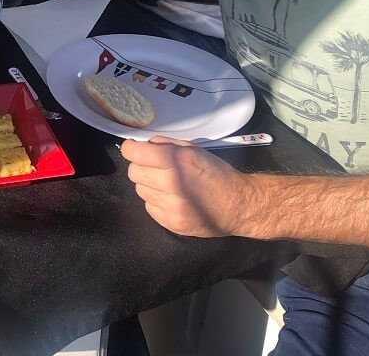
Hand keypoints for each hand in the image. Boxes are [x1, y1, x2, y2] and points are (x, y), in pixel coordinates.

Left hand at [121, 136, 250, 237]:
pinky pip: (149, 207)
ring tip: (167, 184)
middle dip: (141, 167)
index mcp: (177, 161)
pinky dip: (156, 201)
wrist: (238, 205)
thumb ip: (166, 145)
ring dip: (149, 185)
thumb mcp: (193, 149)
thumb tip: (142, 145)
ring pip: (140, 190)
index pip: (136, 153)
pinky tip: (171, 199)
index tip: (133, 149)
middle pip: (133, 172)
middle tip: (155, 167)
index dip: (131, 149)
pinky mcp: (171, 223)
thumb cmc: (216, 173)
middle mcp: (171, 183)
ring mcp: (170, 206)